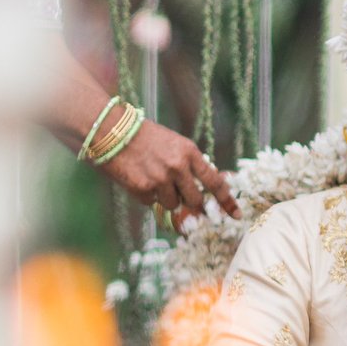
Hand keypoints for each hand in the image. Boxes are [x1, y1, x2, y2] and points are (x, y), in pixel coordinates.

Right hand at [101, 118, 241, 219]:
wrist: (110, 131)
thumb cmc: (146, 138)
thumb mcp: (175, 145)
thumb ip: (192, 165)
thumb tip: (212, 186)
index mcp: (189, 152)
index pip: (215, 182)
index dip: (227, 201)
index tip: (236, 214)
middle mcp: (178, 167)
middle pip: (196, 201)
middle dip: (191, 202)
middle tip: (180, 192)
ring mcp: (161, 179)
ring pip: (174, 205)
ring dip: (166, 198)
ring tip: (153, 178)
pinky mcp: (143, 189)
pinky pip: (152, 203)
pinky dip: (147, 195)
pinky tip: (139, 178)